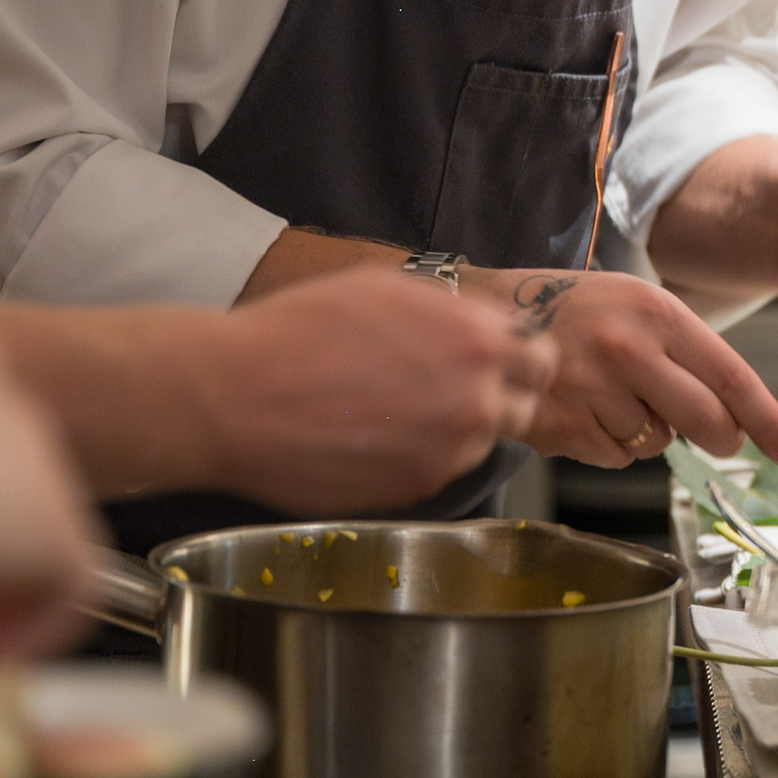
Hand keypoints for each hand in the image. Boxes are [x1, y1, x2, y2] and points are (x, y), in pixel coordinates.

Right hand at [209, 268, 556, 508]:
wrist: (236, 396)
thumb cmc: (300, 329)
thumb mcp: (388, 287)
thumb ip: (453, 312)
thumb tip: (487, 327)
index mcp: (477, 339)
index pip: (541, 356)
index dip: (521, 356)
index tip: (500, 358)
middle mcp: (477, 399)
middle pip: (525, 406)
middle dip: (501, 395)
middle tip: (453, 388)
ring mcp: (449, 452)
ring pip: (482, 443)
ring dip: (458, 429)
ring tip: (401, 413)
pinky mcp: (417, 490)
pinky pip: (442, 470)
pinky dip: (423, 456)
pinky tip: (378, 437)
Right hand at [468, 268, 777, 467]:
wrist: (491, 312)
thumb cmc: (577, 309)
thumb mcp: (640, 305)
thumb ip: (688, 352)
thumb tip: (737, 412)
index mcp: (657, 313)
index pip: (731, 376)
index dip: (767, 419)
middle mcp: (629, 350)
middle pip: (706, 421)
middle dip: (719, 436)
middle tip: (713, 434)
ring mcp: (594, 391)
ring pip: (657, 443)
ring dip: (648, 432)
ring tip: (614, 395)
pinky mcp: (564, 427)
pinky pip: (616, 458)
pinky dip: (609, 445)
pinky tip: (586, 409)